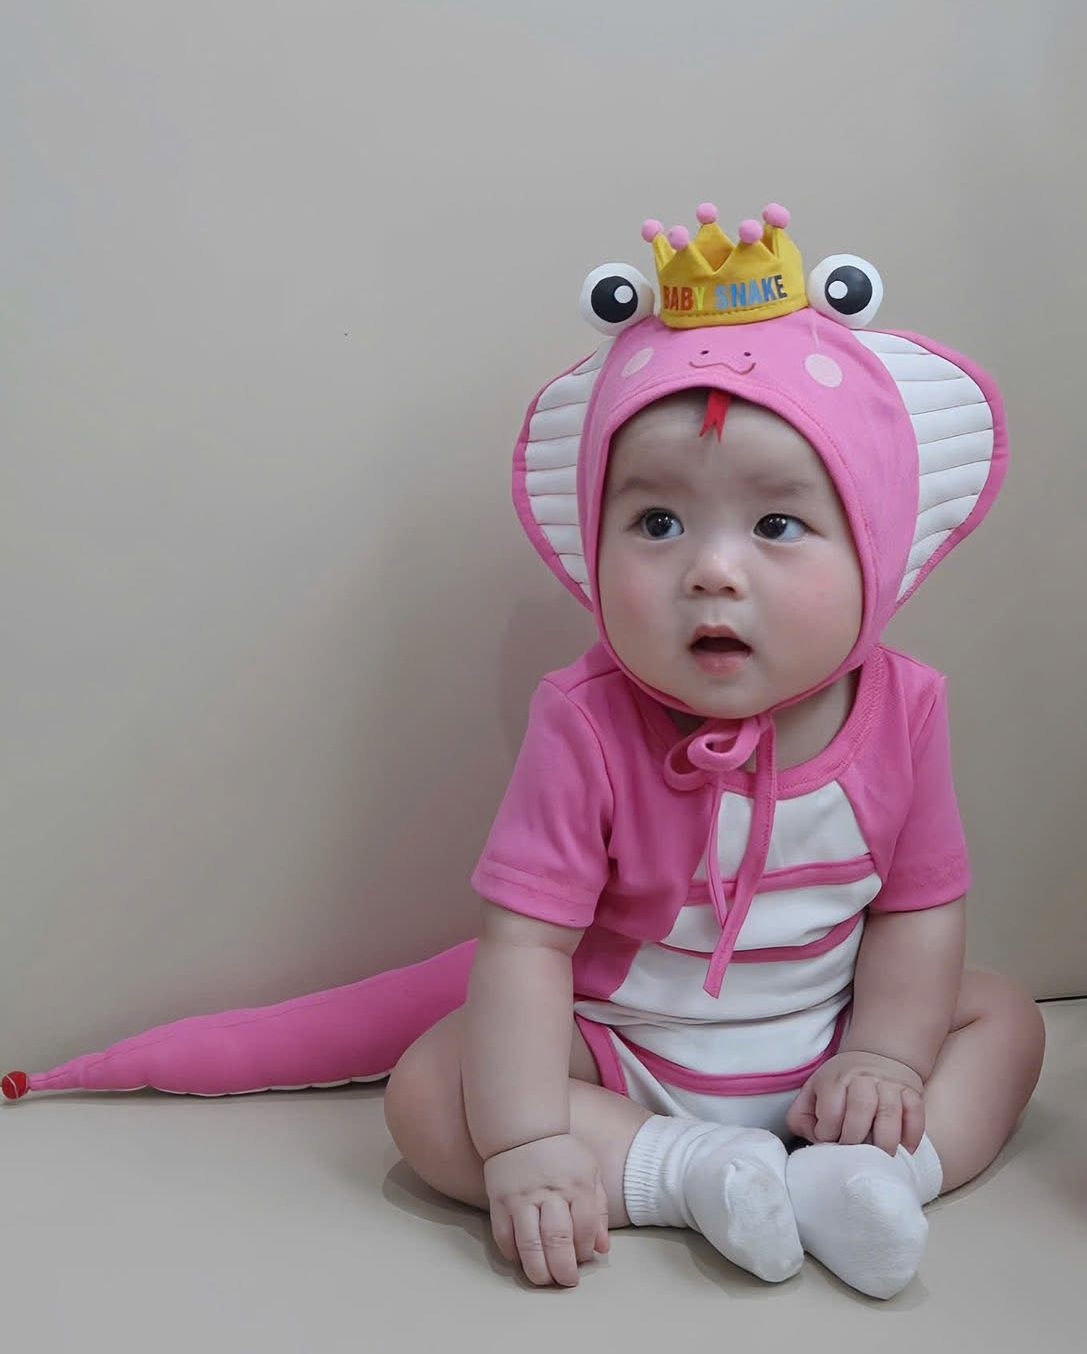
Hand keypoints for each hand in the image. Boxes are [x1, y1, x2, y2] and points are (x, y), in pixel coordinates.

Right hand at [482, 1133, 609, 1286]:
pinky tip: (521, 1258)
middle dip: (563, 1270)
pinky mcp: (499, 1201)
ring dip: (538, 1270)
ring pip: (529, 1245)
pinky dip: (512, 1254)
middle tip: (566, 1281)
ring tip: (544, 1280)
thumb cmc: (561, 1153)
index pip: (584, 1229)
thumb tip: (602, 1248)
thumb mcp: (590, 1172)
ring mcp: (522, 1198)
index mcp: (577, 1185)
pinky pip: (504, 1236)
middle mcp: (550, 1193)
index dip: (584, 1251)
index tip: (582, 1258)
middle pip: (558, 1242)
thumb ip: (598, 1210)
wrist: (523, 1128)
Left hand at [785, 1051, 924, 1155]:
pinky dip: (912, 1135)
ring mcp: (889, 1085)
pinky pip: (916, 1114)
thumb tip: (813, 1141)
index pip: (831, 1111)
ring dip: (884, 1142)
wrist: (876, 1057)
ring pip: (889, 1113)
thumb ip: (803, 1117)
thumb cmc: (841, 1084)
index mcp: (835, 1079)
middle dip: (855, 1140)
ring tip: (879, 1160)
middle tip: (854, 1156)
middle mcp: (863, 1079)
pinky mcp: (911, 1092)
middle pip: (861, 1109)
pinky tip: (905, 1150)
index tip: (829, 1142)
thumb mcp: (813, 1092)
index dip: (828, 1134)